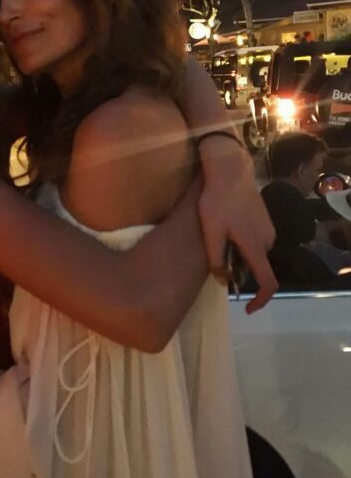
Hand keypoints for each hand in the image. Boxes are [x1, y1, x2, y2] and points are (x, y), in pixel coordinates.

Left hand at [197, 137, 277, 313]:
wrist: (229, 169)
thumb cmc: (217, 200)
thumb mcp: (211, 230)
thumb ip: (217, 258)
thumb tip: (223, 278)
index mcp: (256, 245)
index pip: (267, 282)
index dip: (260, 300)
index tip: (247, 308)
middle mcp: (267, 240)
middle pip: (256, 267)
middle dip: (239, 270)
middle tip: (215, 258)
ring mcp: (267, 228)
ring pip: (253, 253)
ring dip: (238, 254)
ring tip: (216, 237)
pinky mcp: (263, 219)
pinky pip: (253, 240)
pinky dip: (240, 242)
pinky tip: (223, 227)